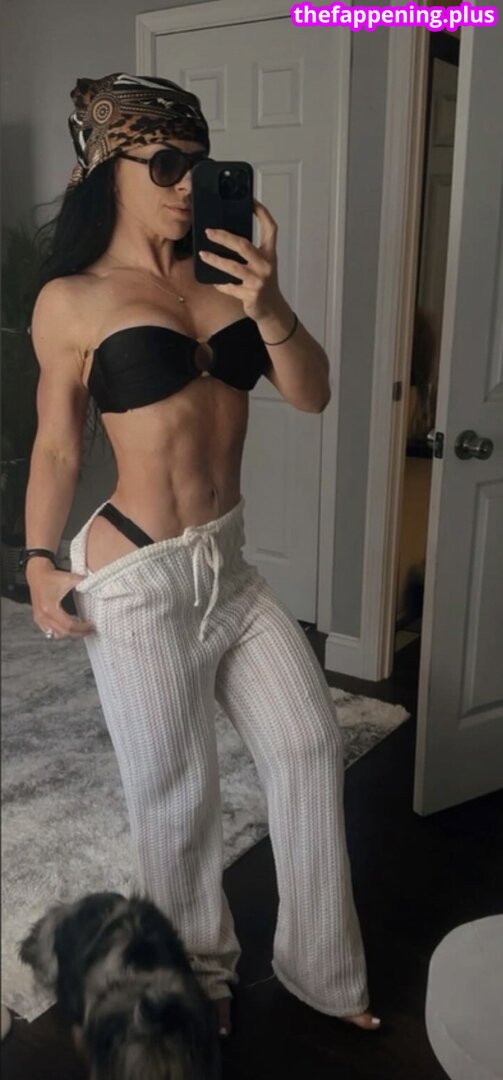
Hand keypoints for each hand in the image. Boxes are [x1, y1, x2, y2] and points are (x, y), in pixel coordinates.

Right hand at [28, 567, 95, 638]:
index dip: (82, 628)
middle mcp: (43, 616)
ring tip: (81, 630)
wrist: (37, 574)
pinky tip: (69, 628)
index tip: (92, 626)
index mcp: (50, 608)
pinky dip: (61, 632)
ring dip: (70, 634)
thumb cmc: (52, 577)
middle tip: (90, 630)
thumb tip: (99, 586)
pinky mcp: (38, 618)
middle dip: (79, 633)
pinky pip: (50, 631)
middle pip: (63, 633)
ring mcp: (39, 618)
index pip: (69, 625)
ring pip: (56, 634)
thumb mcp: (71, 578)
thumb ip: (85, 583)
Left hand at [198, 198, 283, 321]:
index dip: (262, 213)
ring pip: (232, 267)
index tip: (251, 201)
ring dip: (215, 260)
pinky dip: (220, 284)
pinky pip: (229, 287)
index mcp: (270, 253)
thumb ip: (251, 252)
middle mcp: (266, 265)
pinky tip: (213, 281)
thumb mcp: (263, 264)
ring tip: (203, 254)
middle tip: (209, 232)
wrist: (272, 309)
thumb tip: (226, 237)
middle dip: (224, 237)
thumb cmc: (264, 283)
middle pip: (243, 245)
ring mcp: (258, 280)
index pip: (270, 228)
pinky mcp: (250, 295)